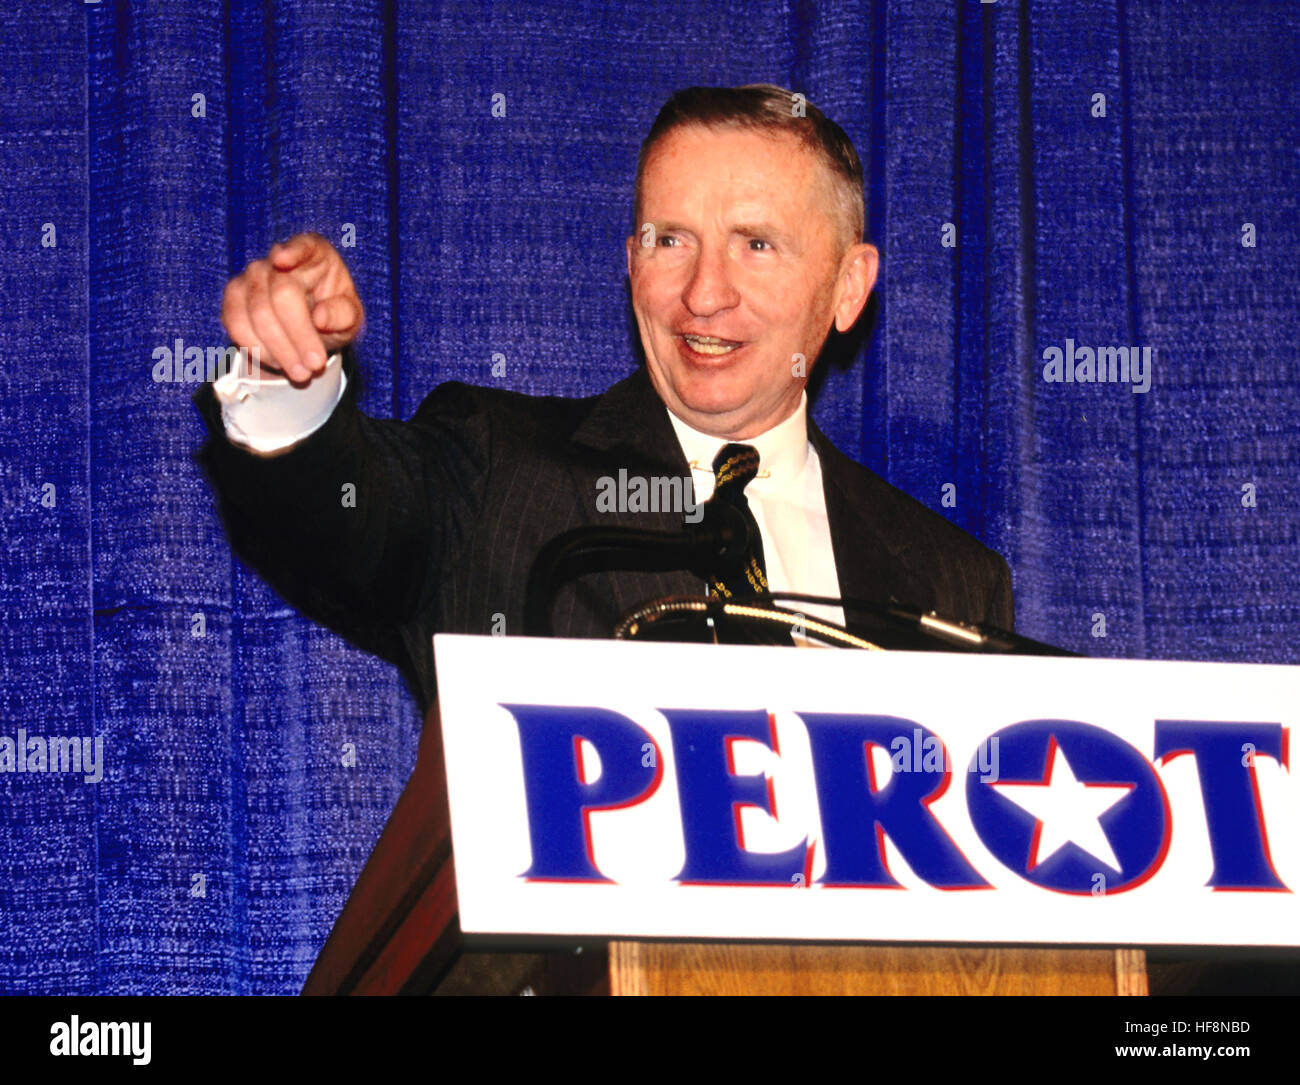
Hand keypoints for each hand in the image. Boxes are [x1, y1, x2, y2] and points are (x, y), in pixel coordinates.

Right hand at [220, 232, 363, 382]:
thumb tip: (320, 317)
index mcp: (315, 253)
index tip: (282, 260)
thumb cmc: (334, 315)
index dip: (292, 252)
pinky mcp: (234, 296)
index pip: (303, 247)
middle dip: (298, 335)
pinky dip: (257, 349)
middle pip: (282, 294)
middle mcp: (278, 257)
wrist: (311, 329)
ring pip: (256, 313)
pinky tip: (277, 363)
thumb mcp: (351, 318)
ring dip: (278, 349)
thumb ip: (343, 315)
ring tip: (301, 373)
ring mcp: (252, 275)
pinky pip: (236, 323)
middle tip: (315, 366)